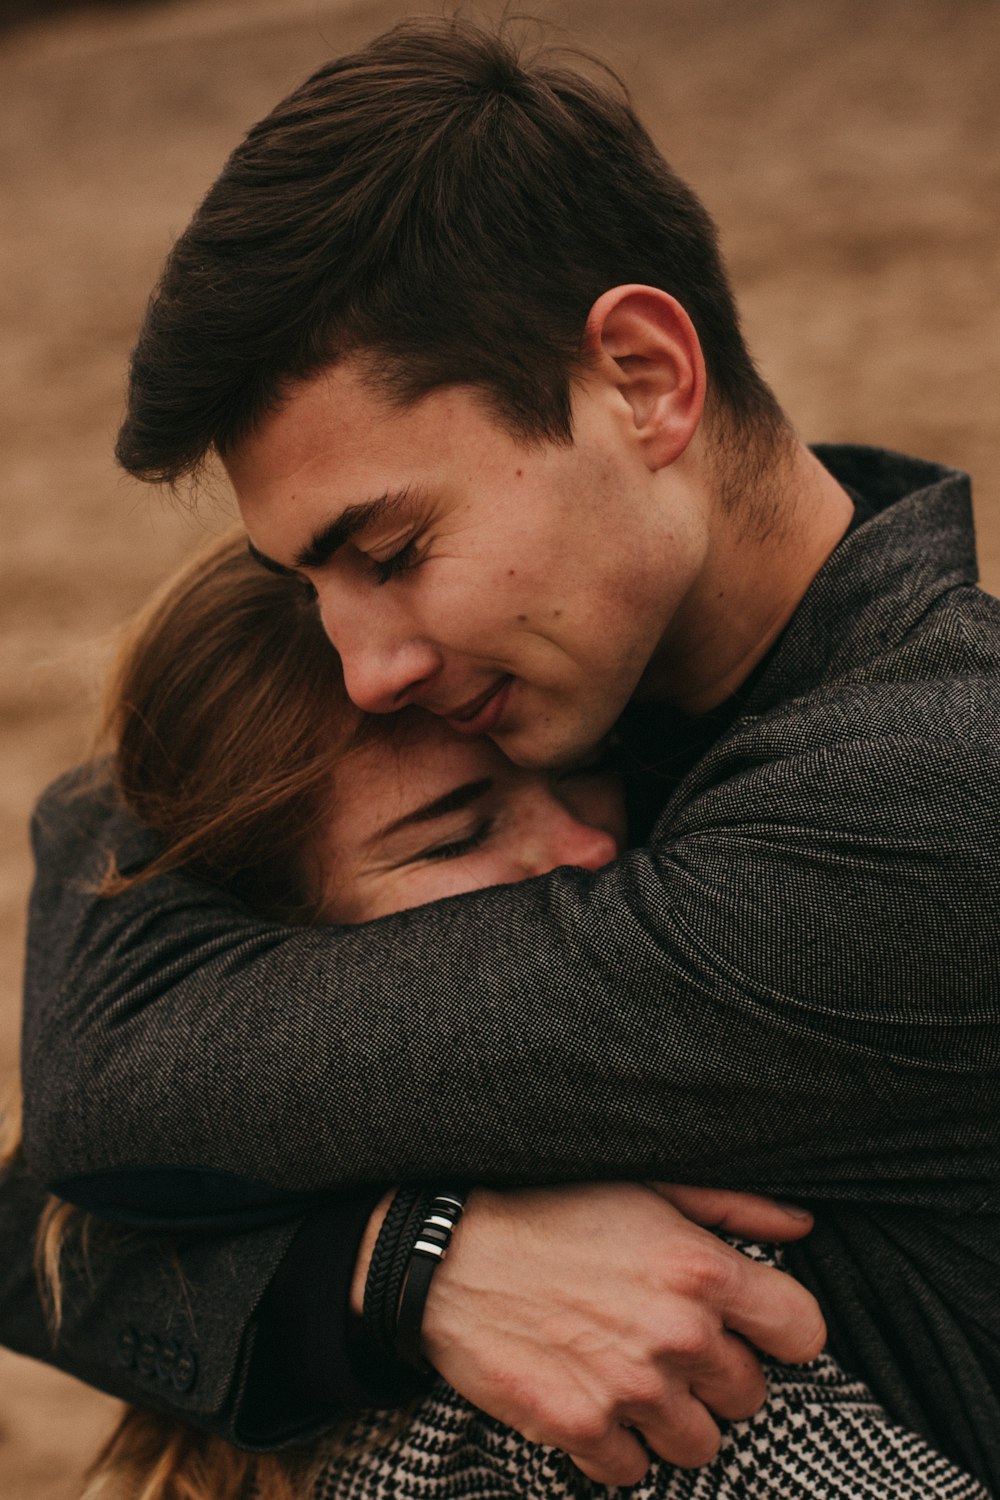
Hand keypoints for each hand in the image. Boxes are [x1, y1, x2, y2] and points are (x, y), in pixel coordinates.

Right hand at [421, 1182, 825, 1485]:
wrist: (448, 1252)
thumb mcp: (645, 1184)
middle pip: (750, 1396)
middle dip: (716, 1375)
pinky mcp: (582, 1428)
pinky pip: (634, 1471)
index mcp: (701, 1271)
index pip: (803, 1332)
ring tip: (631, 1374)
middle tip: (670, 1344)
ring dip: (673, 1418)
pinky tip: (592, 1397)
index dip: (779, 1330)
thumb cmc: (549, 1207)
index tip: (750, 1326)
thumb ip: (731, 1205)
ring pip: (699, 1445)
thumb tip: (802, 1224)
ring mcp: (630, 1389)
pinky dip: (617, 1445)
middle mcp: (678, 1336)